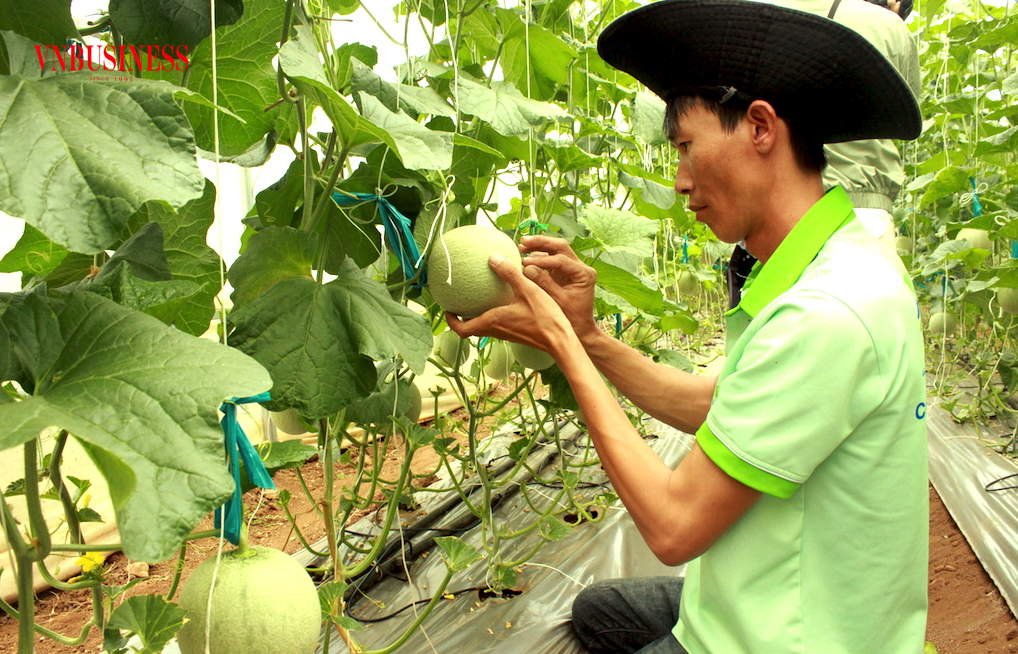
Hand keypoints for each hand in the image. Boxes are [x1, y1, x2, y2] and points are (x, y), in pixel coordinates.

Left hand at [445, 252, 574, 357]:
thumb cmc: (544, 318)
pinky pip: (498, 326)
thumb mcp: (527, 290)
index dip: (450, 321)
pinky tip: (502, 302)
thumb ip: (509, 273)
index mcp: (493, 322)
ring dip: (477, 317)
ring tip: (477, 301)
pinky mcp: (517, 334)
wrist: (561, 341)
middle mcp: (496, 331)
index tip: (447, 309)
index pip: (462, 329)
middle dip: (462, 318)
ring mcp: (507, 334)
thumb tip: (492, 257)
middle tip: (459, 303)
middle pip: (471, 330)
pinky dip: (492, 317)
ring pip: (484, 328)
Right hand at [518, 235, 599, 341]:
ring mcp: (573, 268)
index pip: (561, 260)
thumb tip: (526, 268)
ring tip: (521, 246)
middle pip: (560, 247)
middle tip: (523, 242)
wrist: (580, 329)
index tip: (525, 263)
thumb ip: (544, 283)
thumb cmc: (572, 319)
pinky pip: (551, 258)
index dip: (542, 260)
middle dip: (541, 243)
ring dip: (539, 246)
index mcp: (584, 274)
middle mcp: (581, 267)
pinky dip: (539, 256)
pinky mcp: (564, 272)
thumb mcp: (557, 301)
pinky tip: (526, 255)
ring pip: (556, 249)